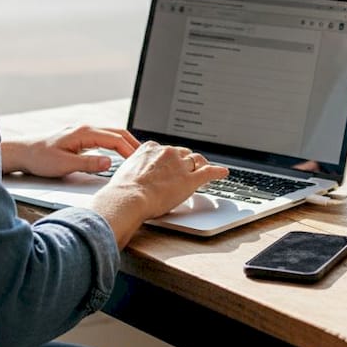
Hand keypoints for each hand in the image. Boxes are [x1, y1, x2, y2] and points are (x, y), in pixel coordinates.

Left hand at [0, 125, 139, 177]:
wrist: (23, 152)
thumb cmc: (40, 158)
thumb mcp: (64, 164)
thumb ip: (88, 163)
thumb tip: (109, 163)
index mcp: (84, 132)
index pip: (115, 139)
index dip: (130, 150)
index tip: (139, 162)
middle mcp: (86, 129)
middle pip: (117, 133)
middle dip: (133, 144)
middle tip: (146, 157)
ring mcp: (84, 132)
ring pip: (112, 134)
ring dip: (125, 144)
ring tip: (137, 156)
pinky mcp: (81, 138)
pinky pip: (104, 139)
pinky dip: (116, 144)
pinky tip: (119, 154)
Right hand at [90, 141, 228, 247]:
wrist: (127, 199)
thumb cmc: (122, 191)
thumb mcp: (126, 171)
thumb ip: (136, 168)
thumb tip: (134, 175)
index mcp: (150, 148)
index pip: (167, 150)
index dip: (172, 159)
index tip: (173, 164)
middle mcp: (167, 152)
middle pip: (183, 154)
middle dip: (186, 162)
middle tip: (188, 170)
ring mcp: (179, 165)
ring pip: (196, 161)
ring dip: (200, 166)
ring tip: (205, 170)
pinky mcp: (189, 179)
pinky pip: (208, 172)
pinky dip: (218, 172)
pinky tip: (223, 173)